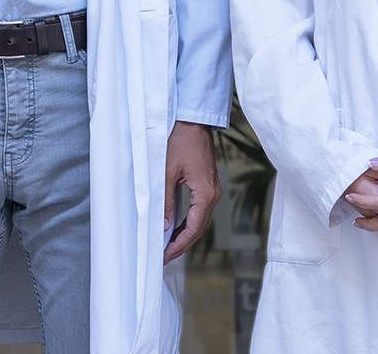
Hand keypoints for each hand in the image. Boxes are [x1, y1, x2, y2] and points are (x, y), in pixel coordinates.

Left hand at [162, 122, 221, 263]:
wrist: (192, 120)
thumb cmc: (181, 140)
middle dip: (181, 244)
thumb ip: (165, 200)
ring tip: (168, 246)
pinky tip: (176, 227)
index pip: (193, 230)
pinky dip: (188, 222)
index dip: (179, 246)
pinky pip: (199, 210)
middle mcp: (213, 194)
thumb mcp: (167, 171)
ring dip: (185, 234)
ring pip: (199, 220)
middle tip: (164, 256)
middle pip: (198, 229)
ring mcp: (212, 189)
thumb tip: (164, 226)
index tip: (165, 256)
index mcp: (205, 194)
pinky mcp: (207, 184)